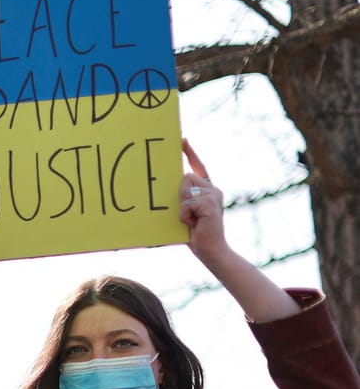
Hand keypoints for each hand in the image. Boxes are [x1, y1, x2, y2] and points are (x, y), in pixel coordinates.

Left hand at [178, 139, 227, 261]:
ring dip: (182, 207)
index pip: (198, 167)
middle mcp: (213, 189)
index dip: (190, 152)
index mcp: (207, 190)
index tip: (182, 139)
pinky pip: (187, 202)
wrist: (210, 249)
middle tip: (188, 215)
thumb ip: (183, 197)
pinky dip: (185, 215)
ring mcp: (214, 195)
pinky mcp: (211, 203)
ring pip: (186, 188)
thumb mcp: (186, 211)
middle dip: (180, 195)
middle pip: (186, 177)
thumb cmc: (194, 232)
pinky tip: (194, 223)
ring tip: (192, 220)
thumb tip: (175, 183)